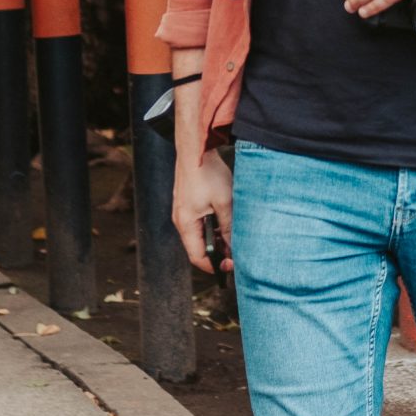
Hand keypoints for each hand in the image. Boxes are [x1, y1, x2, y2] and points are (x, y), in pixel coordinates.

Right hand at [172, 143, 233, 273]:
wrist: (196, 149)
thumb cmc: (208, 174)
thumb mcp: (224, 203)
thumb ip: (228, 228)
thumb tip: (233, 248)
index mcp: (186, 224)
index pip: (197, 257)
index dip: (214, 266)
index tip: (231, 266)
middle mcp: (180, 220)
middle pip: (197, 247)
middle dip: (217, 252)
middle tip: (236, 250)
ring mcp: (182, 212)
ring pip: (199, 235)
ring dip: (215, 238)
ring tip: (233, 233)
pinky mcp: (186, 204)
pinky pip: (197, 223)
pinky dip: (211, 226)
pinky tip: (224, 220)